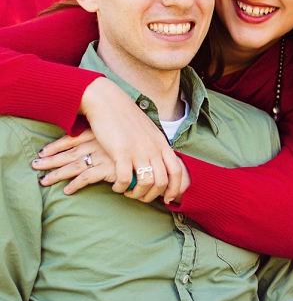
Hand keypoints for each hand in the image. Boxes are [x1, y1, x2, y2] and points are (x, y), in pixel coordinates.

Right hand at [32, 129, 190, 202]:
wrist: (107, 101)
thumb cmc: (125, 118)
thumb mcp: (148, 132)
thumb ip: (155, 146)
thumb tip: (159, 163)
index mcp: (162, 143)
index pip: (177, 171)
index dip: (175, 189)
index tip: (167, 199)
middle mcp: (153, 148)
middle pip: (162, 181)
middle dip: (153, 196)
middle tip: (141, 198)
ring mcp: (138, 150)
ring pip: (146, 183)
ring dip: (136, 194)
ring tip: (127, 192)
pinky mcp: (121, 151)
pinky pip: (125, 179)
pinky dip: (121, 187)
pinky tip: (116, 186)